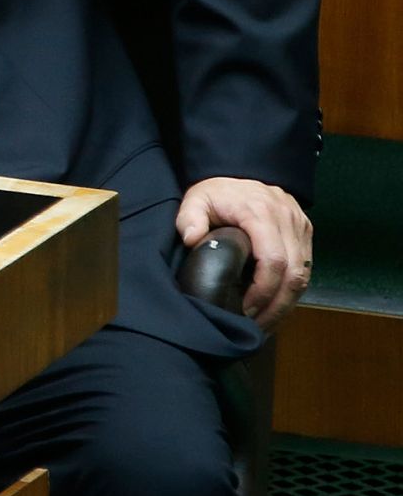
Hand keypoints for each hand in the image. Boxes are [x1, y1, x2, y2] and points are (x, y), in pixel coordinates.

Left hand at [177, 176, 312, 329]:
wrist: (241, 169)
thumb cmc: (218, 191)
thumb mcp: (197, 198)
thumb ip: (190, 218)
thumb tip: (191, 239)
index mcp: (262, 212)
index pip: (274, 261)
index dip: (263, 291)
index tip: (245, 309)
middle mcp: (287, 219)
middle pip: (295, 274)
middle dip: (277, 306)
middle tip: (257, 325)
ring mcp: (300, 226)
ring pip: (304, 275)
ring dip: (287, 303)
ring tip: (265, 322)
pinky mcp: (305, 232)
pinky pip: (306, 268)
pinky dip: (292, 291)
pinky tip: (275, 305)